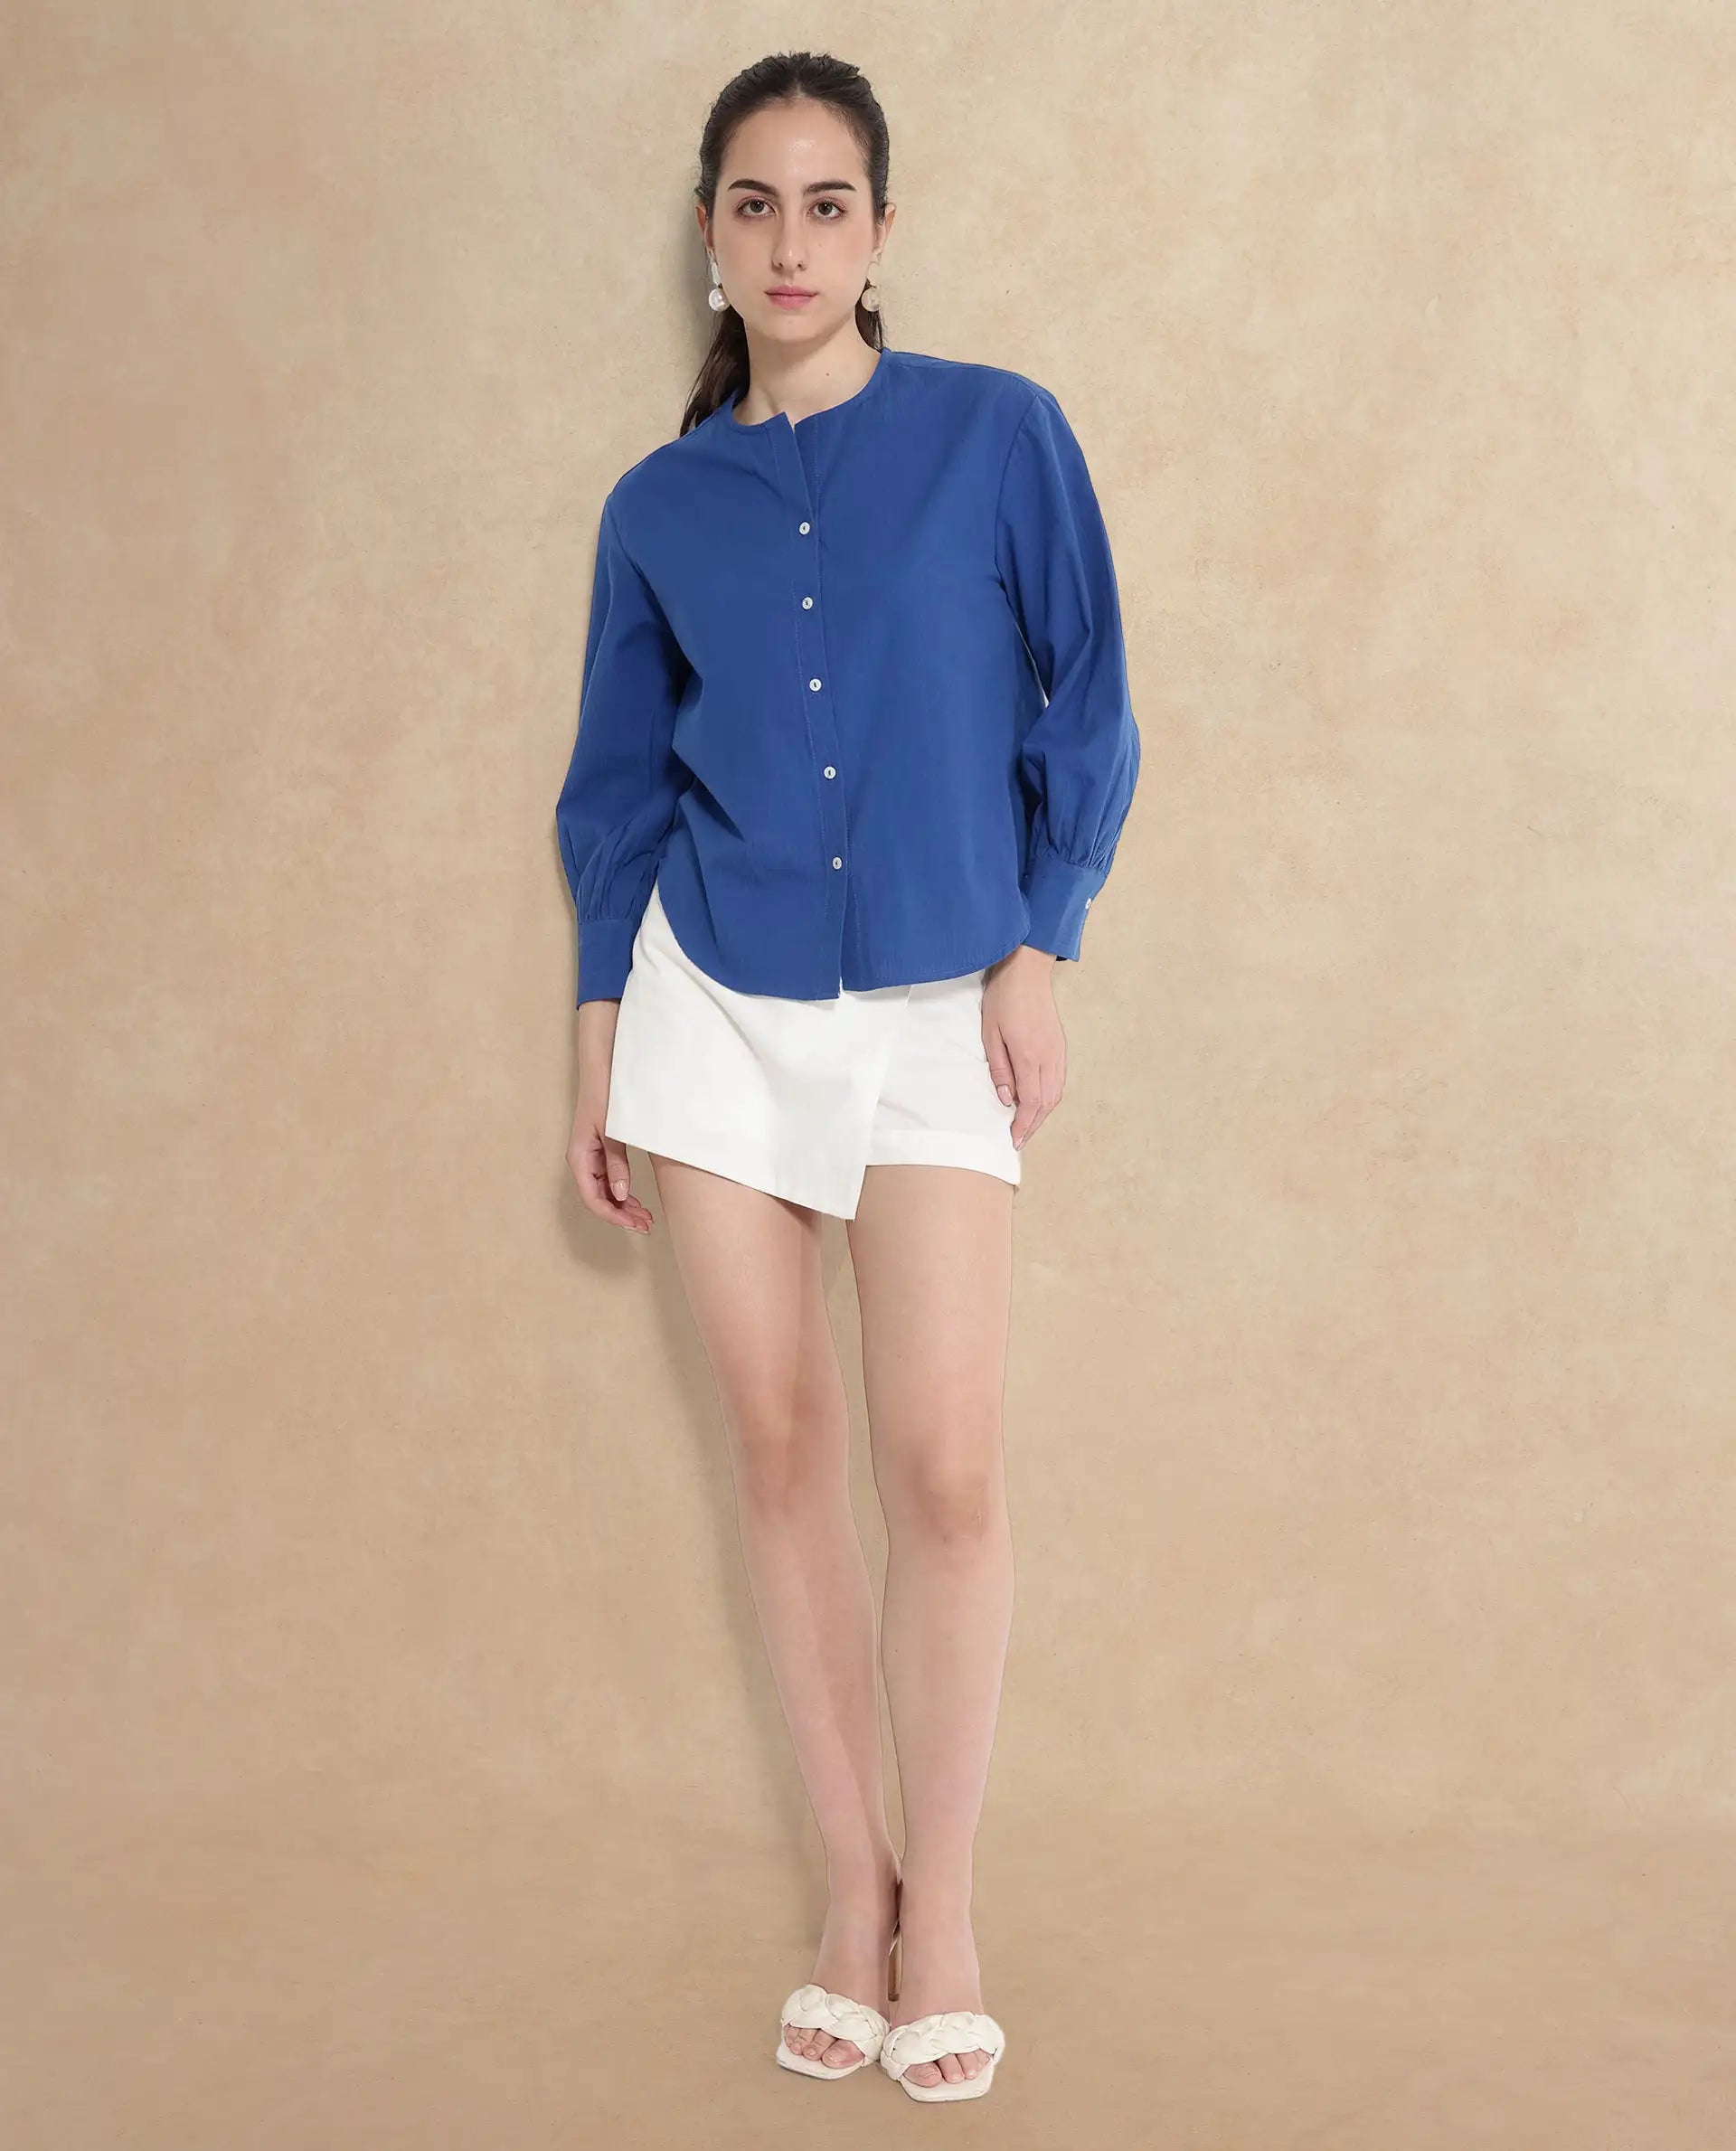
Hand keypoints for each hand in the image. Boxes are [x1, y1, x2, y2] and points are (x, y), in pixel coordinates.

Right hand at [567, 1002, 653, 1233]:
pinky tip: (637, 1199)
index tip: (635, 1224)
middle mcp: (582, 1161)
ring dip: (623, 1206)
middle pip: (599, 1199)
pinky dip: (623, 1192)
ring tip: (646, 1217)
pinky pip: (608, 1180)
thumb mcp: (613, 1132)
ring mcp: (590, 1157)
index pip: (593, 1199)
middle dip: (622, 1215)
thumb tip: (622, 1195)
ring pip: (604, 1192)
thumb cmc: (606, 1096)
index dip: (614, 1216)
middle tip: (647, 1225)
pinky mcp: (600, 1151)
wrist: (603, 1068)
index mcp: (579, 1157)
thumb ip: (616, 1163)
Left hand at [982, 945, 1065, 1152]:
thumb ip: (1000, 1069)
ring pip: (1056, 1093)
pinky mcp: (1060, 1046)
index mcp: (1030, 1056)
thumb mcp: (990, 1034)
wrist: (1026, 971)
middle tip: (1018, 1139)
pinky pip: (1058, 1080)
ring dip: (1042, 1113)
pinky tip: (1036, 1101)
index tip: (1013, 1140)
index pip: (1032, 1102)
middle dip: (1034, 1125)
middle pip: (1048, 1103)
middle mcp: (1050, 1057)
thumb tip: (1006, 1099)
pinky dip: (1048, 1097)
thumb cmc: (1004, 999)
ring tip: (1025, 1125)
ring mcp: (1058, 1051)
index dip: (1023, 1125)